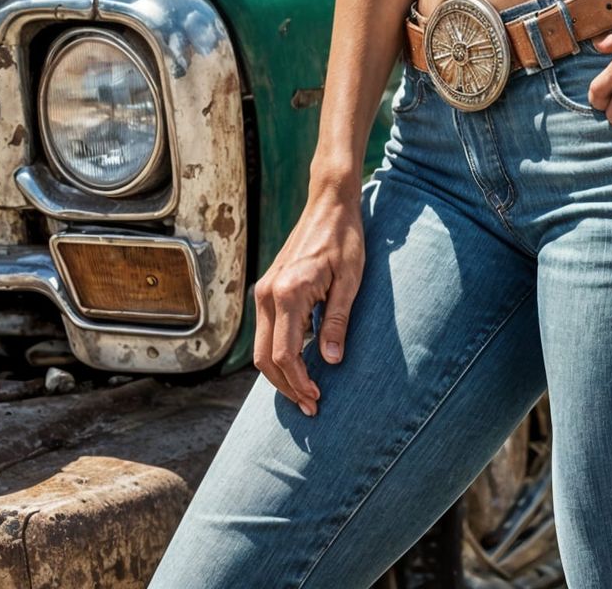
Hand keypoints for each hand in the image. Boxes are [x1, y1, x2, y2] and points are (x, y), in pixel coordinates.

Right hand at [251, 187, 364, 414]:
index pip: (284, 354)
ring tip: (307, 391)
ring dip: (281, 373)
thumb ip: (337, 320)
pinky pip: (266, 332)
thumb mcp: (350, 280)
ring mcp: (264, 291)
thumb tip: (330, 362)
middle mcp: (268, 294)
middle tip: (312, 406)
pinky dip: (278, 354)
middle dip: (286, 386)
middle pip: (264, 358)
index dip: (299, 382)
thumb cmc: (345, 238)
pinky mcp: (268, 289)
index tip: (317, 399)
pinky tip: (299, 364)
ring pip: (261, 348)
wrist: (329, 204)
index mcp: (288, 293)